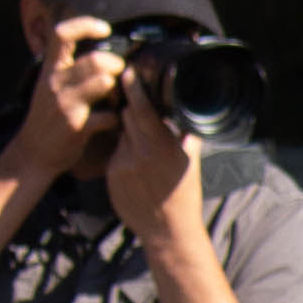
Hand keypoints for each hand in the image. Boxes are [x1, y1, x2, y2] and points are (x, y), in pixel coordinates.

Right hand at [18, 17, 120, 178]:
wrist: (31, 154)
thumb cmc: (47, 118)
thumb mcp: (49, 86)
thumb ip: (68, 68)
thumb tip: (97, 50)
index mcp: (50, 70)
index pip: (62, 33)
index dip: (85, 25)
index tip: (105, 29)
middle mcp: (55, 83)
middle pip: (96, 60)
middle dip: (117, 65)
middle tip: (120, 76)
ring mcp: (66, 104)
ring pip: (104, 83)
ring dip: (120, 90)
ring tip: (118, 98)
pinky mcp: (76, 127)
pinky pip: (110, 116)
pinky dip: (118, 119)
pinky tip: (114, 122)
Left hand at [101, 67, 206, 251]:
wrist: (167, 231)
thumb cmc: (184, 197)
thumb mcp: (191, 164)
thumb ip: (186, 138)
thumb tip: (186, 118)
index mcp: (163, 147)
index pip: (142, 109)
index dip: (134, 88)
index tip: (129, 72)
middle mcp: (141, 153)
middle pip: (128, 116)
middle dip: (133, 109)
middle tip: (139, 107)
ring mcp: (123, 164)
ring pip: (121, 134)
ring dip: (129, 134)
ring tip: (143, 150)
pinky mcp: (111, 175)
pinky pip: (115, 154)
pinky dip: (124, 155)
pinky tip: (136, 170)